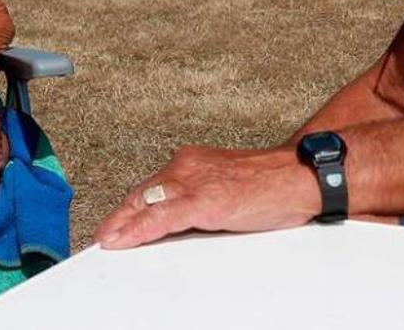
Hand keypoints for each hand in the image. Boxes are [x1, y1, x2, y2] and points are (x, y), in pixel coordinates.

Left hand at [93, 145, 320, 249]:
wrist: (300, 177)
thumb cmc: (270, 185)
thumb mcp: (225, 188)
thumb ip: (198, 200)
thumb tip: (176, 223)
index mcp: (192, 162)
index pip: (151, 187)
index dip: (129, 208)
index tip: (114, 223)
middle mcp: (187, 166)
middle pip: (141, 194)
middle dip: (119, 217)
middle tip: (102, 236)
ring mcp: (194, 182)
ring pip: (145, 204)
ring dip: (121, 225)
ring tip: (106, 241)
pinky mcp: (203, 200)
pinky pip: (161, 217)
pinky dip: (138, 230)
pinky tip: (124, 241)